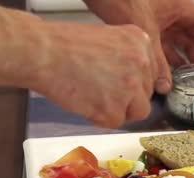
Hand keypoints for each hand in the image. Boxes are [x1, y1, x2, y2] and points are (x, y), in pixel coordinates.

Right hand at [29, 21, 155, 127]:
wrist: (43, 54)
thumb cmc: (64, 45)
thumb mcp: (107, 38)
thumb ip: (125, 57)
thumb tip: (132, 81)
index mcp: (140, 41)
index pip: (150, 73)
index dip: (133, 82)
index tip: (121, 86)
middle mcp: (141, 63)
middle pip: (146, 93)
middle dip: (127, 98)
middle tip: (102, 92)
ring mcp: (130, 87)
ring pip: (137, 111)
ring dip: (118, 110)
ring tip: (94, 98)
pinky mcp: (114, 110)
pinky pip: (115, 122)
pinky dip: (100, 118)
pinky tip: (85, 102)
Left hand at [84, 0, 193, 93]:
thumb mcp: (145, 31)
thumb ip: (156, 62)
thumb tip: (165, 87)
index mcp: (183, 9)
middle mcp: (176, 13)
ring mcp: (163, 19)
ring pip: (184, 39)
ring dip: (192, 55)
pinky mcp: (148, 26)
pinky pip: (167, 43)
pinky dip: (171, 56)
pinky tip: (172, 71)